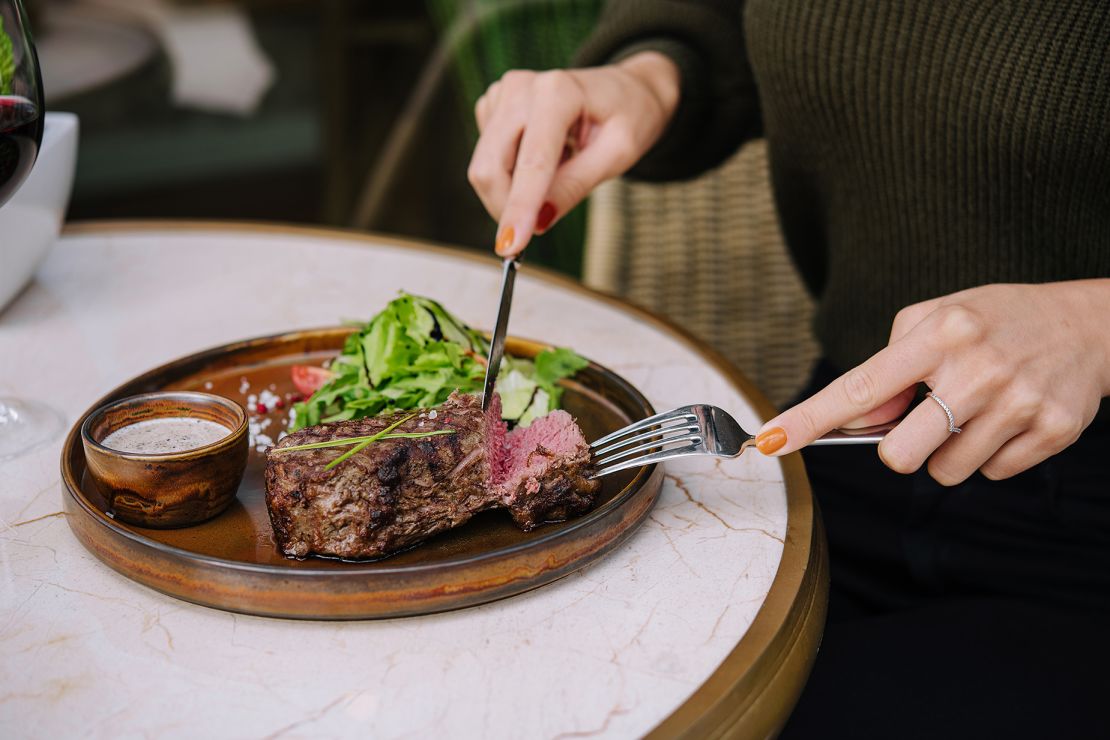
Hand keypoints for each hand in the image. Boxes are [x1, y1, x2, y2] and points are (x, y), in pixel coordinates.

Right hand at [467, 52, 679, 256]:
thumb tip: (539, 220)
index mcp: (558, 92)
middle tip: (534, 229)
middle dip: (506, 208)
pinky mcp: (493, 106)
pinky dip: (512, 174)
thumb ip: (577, 184)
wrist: (624, 90)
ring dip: (513, 190)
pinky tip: (543, 158)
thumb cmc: (627, 117)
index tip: (510, 247)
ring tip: (558, 171)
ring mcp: (502, 94)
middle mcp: (521, 87)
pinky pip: (489, 158)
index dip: (518, 208)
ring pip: (486, 166)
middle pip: (490, 166)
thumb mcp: (618, 154)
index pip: (531, 163)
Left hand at [755, 280, 1109, 484]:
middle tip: (924, 419)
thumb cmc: (995, 321)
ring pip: (944, 472)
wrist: (1090, 324)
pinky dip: (990, 454)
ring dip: (947, 450)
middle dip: (899, 448)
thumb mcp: (936, 319)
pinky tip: (1007, 418)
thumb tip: (858, 420)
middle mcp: (977, 369)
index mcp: (940, 335)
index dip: (811, 419)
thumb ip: (890, 366)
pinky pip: (991, 474)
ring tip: (975, 410)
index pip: (860, 388)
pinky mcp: (1051, 432)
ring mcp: (1017, 404)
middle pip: (898, 455)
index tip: (772, 440)